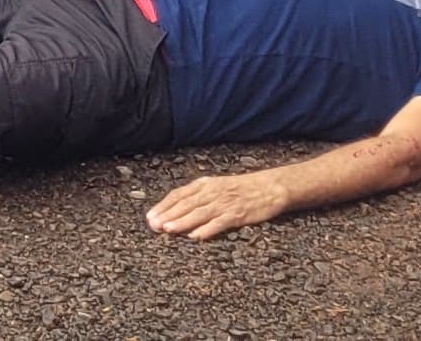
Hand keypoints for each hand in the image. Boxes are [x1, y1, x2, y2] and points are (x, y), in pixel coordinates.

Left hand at [145, 169, 296, 239]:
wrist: (270, 187)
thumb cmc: (242, 189)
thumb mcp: (217, 186)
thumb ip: (198, 197)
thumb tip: (175, 210)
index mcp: (206, 184)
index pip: (179, 194)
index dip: (164, 205)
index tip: (150, 216)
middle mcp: (212, 192)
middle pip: (186, 204)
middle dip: (168, 215)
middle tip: (153, 225)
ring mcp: (225, 203)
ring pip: (199, 213)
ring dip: (182, 222)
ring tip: (168, 230)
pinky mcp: (238, 214)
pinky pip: (220, 223)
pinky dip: (207, 229)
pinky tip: (196, 237)